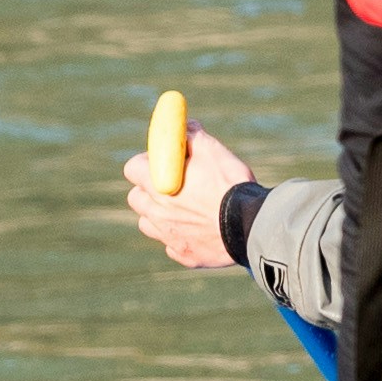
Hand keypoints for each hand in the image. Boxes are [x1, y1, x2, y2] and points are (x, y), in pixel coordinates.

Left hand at [124, 123, 259, 270]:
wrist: (249, 224)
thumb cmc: (229, 183)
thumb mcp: (212, 150)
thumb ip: (192, 136)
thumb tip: (184, 125)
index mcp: (157, 185)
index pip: (132, 168)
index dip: (146, 162)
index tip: (162, 160)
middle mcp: (156, 214)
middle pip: (136, 198)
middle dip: (149, 189)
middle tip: (173, 183)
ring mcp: (169, 237)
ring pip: (149, 224)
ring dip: (161, 215)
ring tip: (187, 207)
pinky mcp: (185, 255)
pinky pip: (172, 245)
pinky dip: (182, 236)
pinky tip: (201, 230)